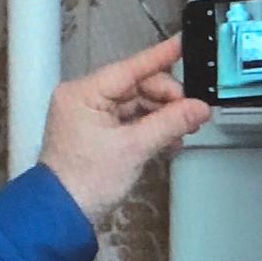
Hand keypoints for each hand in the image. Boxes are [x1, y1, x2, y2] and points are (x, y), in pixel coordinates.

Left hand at [40, 36, 210, 221]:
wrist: (62, 217)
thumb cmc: (85, 182)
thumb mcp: (133, 149)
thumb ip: (170, 123)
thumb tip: (200, 108)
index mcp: (83, 93)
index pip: (130, 68)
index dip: (160, 57)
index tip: (183, 43)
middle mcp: (84, 99)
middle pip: (136, 86)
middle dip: (167, 99)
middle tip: (193, 114)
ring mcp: (90, 117)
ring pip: (136, 105)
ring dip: (162, 116)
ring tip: (185, 130)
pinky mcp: (97, 134)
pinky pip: (130, 121)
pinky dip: (151, 128)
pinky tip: (171, 139)